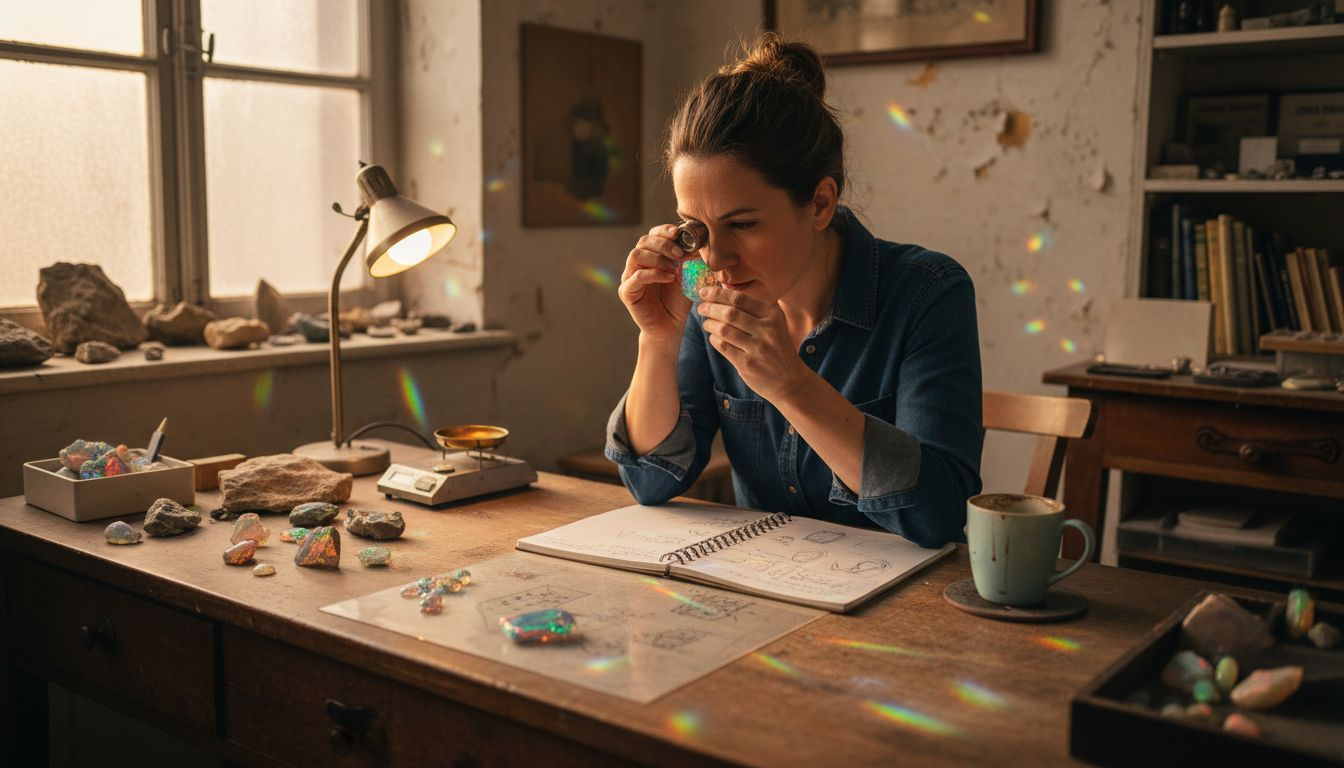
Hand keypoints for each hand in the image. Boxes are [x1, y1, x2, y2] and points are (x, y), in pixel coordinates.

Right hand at [619, 224, 691, 343]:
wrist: (670, 327)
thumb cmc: (677, 301)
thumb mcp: (687, 277)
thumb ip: (690, 260)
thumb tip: (698, 243)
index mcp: (650, 257)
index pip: (652, 235)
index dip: (663, 231)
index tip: (678, 233)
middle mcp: (637, 265)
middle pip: (643, 242)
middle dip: (663, 244)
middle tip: (679, 254)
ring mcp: (629, 277)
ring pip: (636, 255)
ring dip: (657, 258)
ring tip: (673, 269)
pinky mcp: (627, 292)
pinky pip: (636, 276)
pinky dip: (654, 273)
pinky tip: (668, 278)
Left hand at [696, 286, 809, 402]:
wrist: (791, 381)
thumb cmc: (777, 349)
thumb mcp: (775, 325)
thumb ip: (754, 310)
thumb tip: (721, 294)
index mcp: (773, 315)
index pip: (740, 299)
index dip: (718, 293)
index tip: (704, 291)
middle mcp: (767, 330)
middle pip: (730, 313)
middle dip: (710, 308)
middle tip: (701, 308)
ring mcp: (757, 348)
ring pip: (724, 329)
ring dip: (710, 324)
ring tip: (706, 323)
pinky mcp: (747, 364)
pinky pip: (723, 346)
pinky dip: (715, 339)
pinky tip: (715, 337)